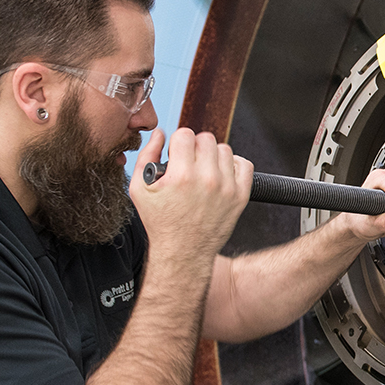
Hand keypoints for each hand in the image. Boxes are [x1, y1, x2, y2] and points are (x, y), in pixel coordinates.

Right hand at [131, 128, 252, 260]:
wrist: (183, 252)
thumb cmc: (160, 222)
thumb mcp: (139, 189)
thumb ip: (146, 155)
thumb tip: (159, 133)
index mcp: (181, 175)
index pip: (185, 135)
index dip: (177, 143)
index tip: (175, 155)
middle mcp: (207, 179)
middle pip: (206, 138)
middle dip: (195, 147)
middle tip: (188, 163)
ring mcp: (226, 188)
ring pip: (225, 149)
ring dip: (213, 156)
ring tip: (203, 170)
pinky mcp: (240, 197)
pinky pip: (245, 165)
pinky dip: (234, 165)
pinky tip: (221, 173)